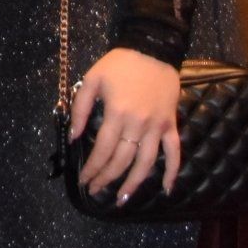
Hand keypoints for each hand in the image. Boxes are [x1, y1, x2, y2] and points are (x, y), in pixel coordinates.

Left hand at [69, 46, 181, 201]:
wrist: (153, 49)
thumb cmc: (119, 64)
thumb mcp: (91, 80)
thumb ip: (80, 109)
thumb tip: (73, 137)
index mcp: (117, 114)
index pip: (102, 150)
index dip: (93, 168)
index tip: (84, 180)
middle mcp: (138, 125)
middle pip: (121, 160)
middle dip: (107, 179)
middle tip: (96, 190)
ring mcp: (157, 127)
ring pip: (146, 163)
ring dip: (134, 183)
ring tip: (122, 199)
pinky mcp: (171, 124)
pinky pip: (174, 152)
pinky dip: (172, 171)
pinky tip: (166, 189)